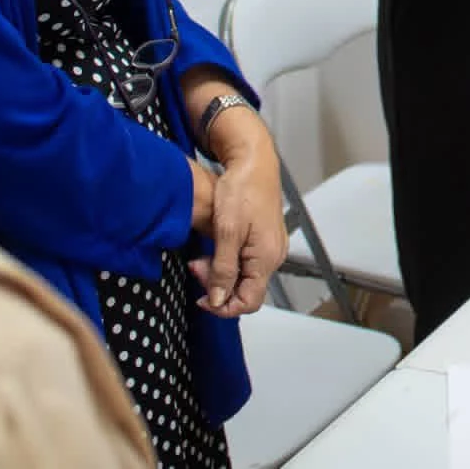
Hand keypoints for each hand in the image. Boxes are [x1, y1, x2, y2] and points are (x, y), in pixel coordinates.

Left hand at [190, 133, 284, 317]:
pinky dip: (228, 262)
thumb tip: (218, 299)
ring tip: (201, 259)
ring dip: (221, 273)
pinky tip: (215, 250)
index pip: (248, 302)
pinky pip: (247, 262)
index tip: (201, 298)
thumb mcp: (226, 231)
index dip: (223, 306)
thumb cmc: (243, 189)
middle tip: (195, 268)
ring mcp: (271, 247)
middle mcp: (274, 255)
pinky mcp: (265, 239)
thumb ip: (223, 269)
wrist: (254, 162)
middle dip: (218, 286)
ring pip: (245, 276)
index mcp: (267, 257)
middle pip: (246, 290)